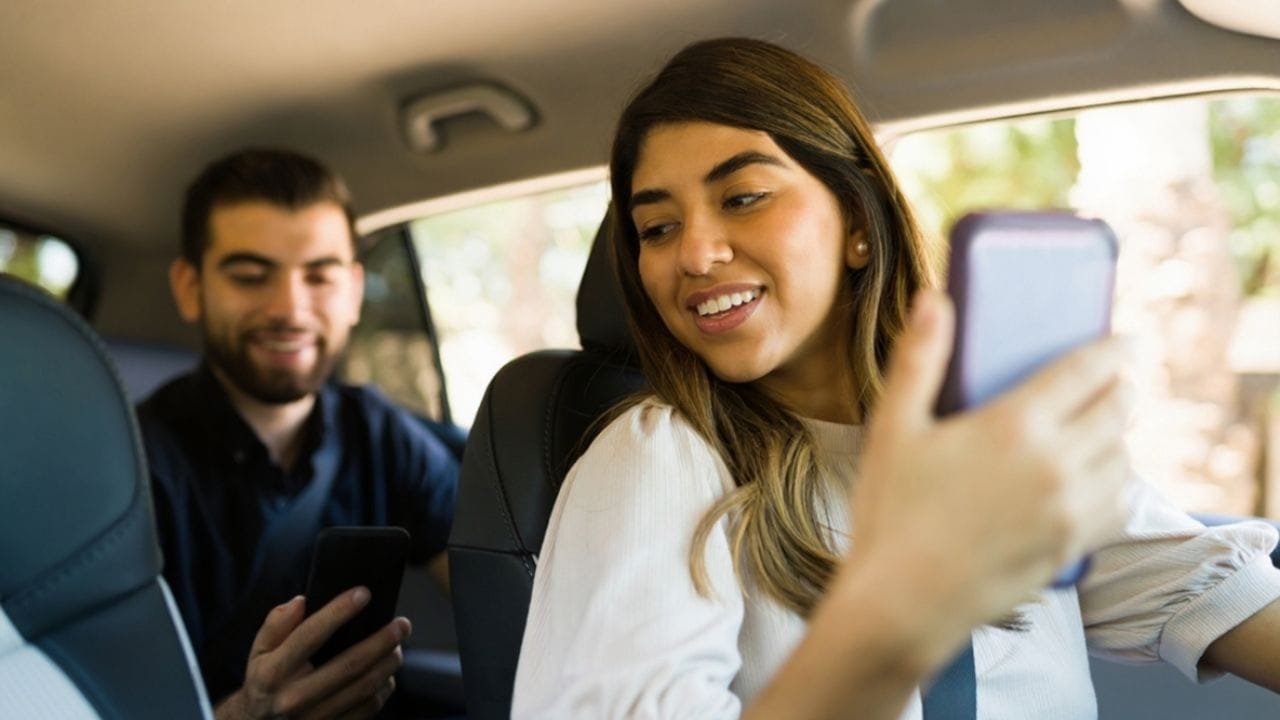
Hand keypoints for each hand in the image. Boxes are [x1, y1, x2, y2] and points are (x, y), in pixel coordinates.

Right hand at [214, 587, 411, 719]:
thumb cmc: (265, 683)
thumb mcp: (258, 652)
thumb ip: (275, 624)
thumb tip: (300, 601)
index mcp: (274, 672)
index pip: (310, 635)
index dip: (339, 611)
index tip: (364, 593)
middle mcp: (295, 697)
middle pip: (349, 665)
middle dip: (381, 641)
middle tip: (402, 624)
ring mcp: (315, 718)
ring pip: (364, 689)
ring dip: (388, 665)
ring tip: (398, 647)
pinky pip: (367, 710)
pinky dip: (383, 689)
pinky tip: (387, 674)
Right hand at [853, 290, 1130, 628]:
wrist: (904, 602)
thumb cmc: (891, 512)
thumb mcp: (894, 428)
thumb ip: (919, 359)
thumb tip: (935, 298)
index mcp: (1015, 426)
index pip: (1088, 372)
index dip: (1116, 350)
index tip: (1129, 340)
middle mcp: (1056, 465)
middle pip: (1118, 410)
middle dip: (1123, 387)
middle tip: (1117, 378)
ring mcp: (1069, 509)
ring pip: (1124, 457)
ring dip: (1121, 434)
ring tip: (1104, 426)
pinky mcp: (1071, 546)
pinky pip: (1119, 503)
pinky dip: (1119, 481)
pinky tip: (1099, 477)